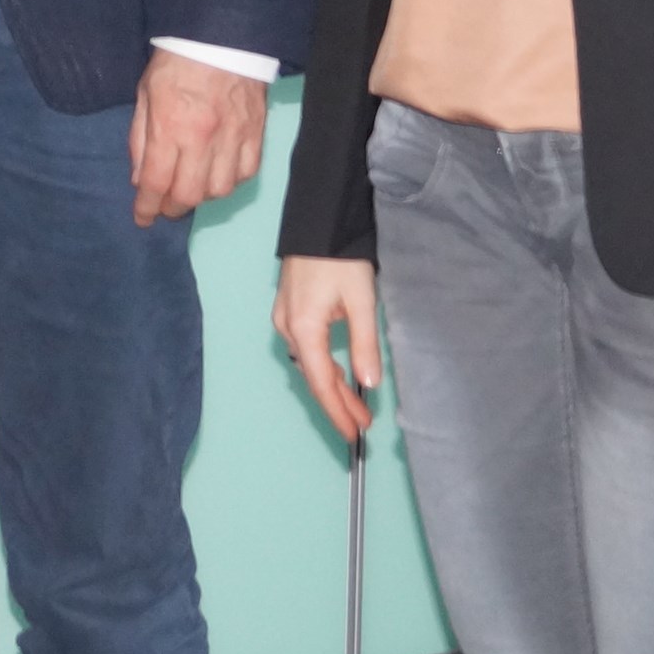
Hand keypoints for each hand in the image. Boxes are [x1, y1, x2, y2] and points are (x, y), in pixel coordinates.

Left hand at [127, 50, 266, 226]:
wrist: (222, 34)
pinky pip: (246, 173)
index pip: (156, 182)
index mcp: (170, 125)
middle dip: (172, 207)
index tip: (142, 218)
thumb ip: (140, 138)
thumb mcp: (145, 94)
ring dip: (201, 196)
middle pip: (188, 194)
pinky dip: (230, 181)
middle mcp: (202, 137)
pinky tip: (218, 174)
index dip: (147, 207)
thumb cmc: (176, 62)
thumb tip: (140, 179)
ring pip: (219, 190)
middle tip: (164, 205)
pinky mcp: (255, 132)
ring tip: (191, 187)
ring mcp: (233, 137)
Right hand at [273, 254, 383, 443]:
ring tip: (356, 406)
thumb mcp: (361, 301)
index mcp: (303, 329)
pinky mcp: (289, 309)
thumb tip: (368, 385)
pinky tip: (339, 373)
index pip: (322, 382)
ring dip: (332, 385)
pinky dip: (324, 365)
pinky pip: (305, 348)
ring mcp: (284, 318)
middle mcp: (287, 328)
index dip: (338, 411)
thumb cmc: (341, 257)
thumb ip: (364, 345)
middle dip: (338, 403)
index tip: (354, 434)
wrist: (319, 219)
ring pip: (309, 364)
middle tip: (363, 425)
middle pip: (313, 376)